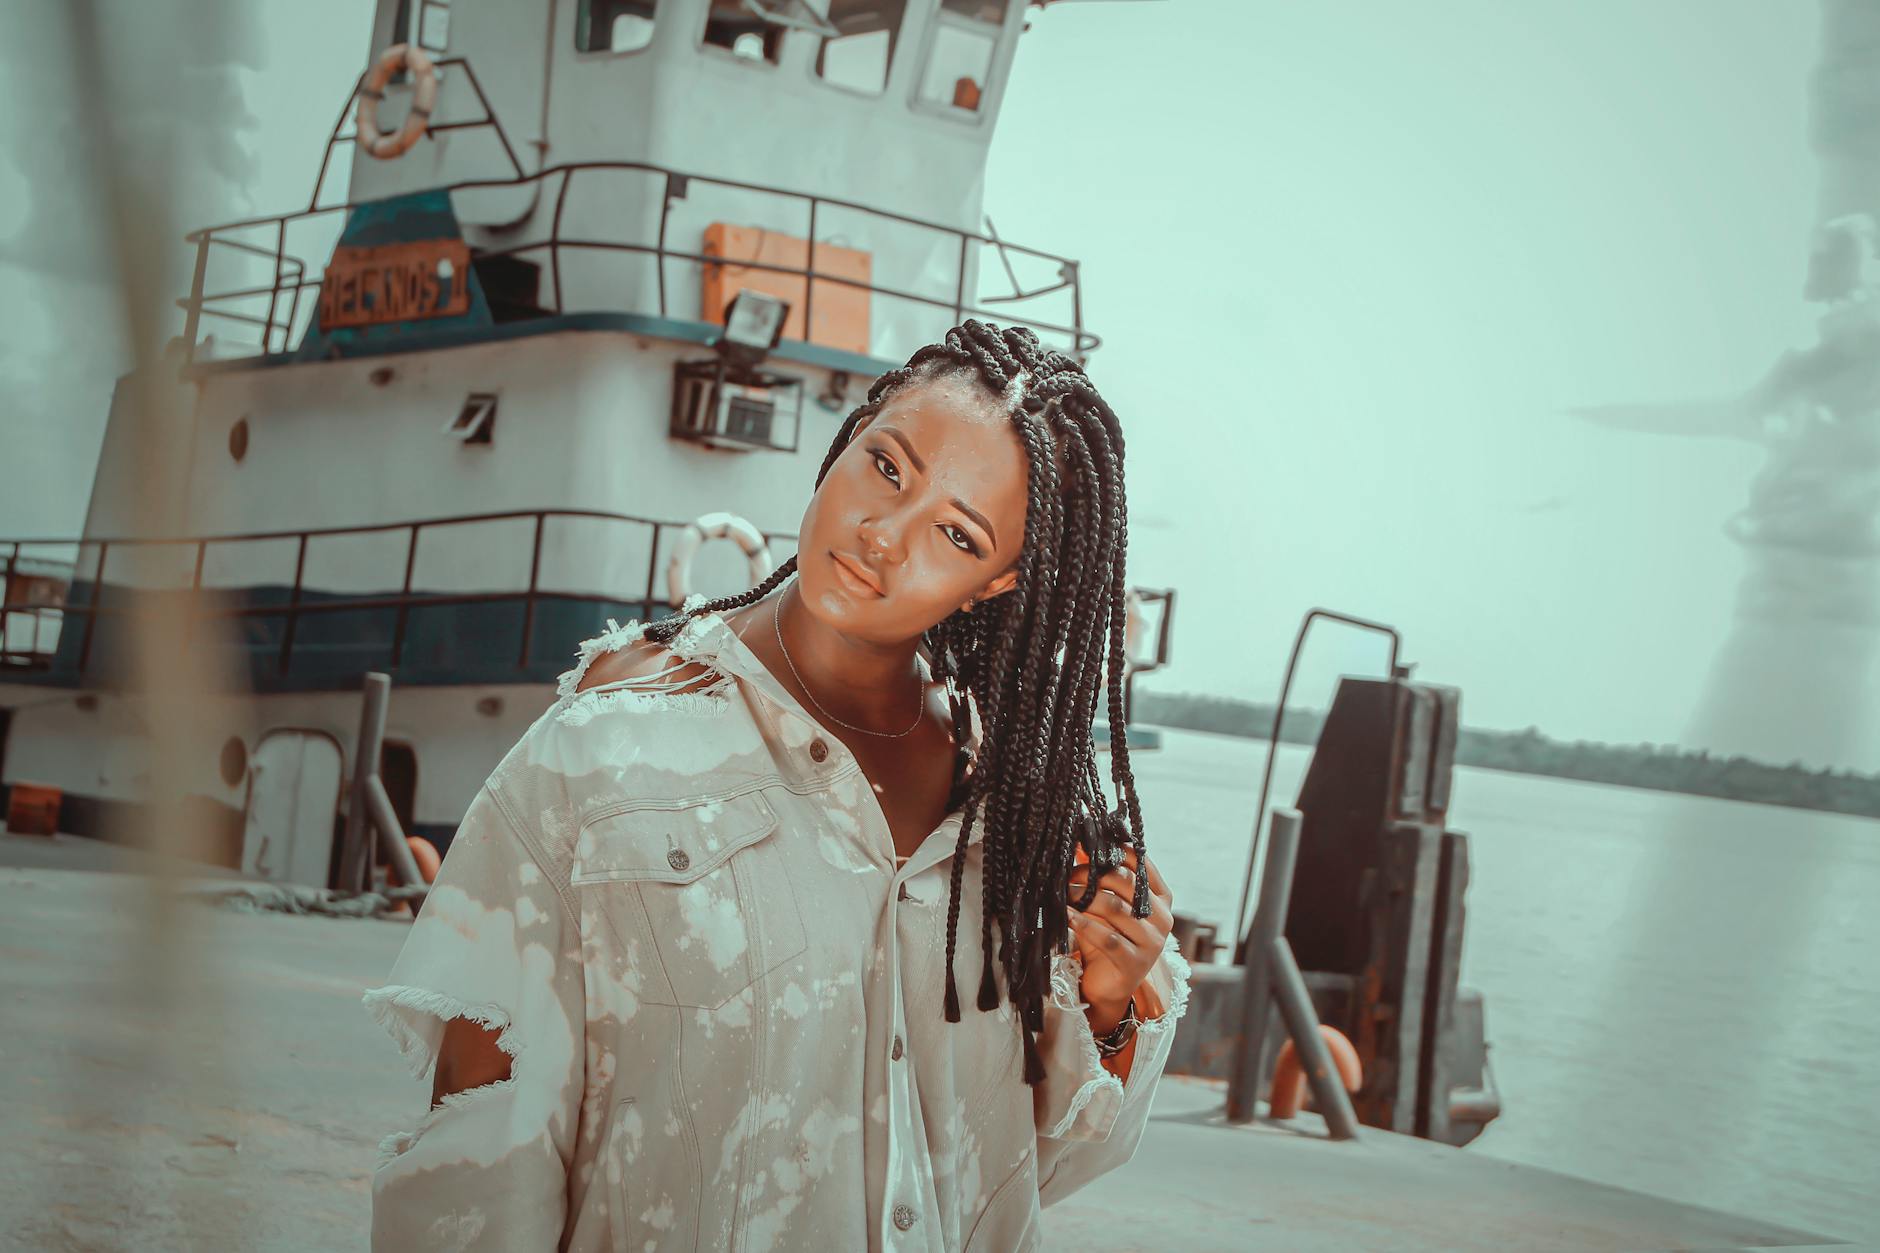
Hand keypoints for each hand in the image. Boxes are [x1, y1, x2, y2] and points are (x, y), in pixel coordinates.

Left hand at [1064, 844, 1173, 1032]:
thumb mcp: (1105, 903)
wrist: (1108, 985)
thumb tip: (1079, 839)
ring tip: (1063, 893)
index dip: (1114, 851)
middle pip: (1126, 882)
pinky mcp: (1135, 963)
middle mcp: (1163, 918)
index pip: (1142, 863)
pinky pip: (1107, 938)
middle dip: (1093, 874)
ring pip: (1115, 908)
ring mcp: (1152, 942)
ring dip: (1084, 897)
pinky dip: (1083, 924)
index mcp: (1161, 897)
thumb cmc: (1107, 936)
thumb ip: (1098, 874)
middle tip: (1067, 874)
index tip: (1088, 846)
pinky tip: (1067, 915)